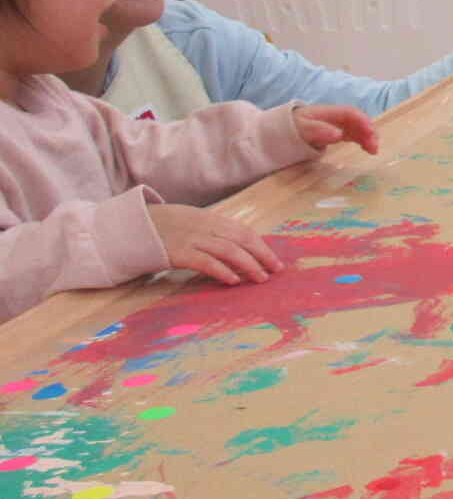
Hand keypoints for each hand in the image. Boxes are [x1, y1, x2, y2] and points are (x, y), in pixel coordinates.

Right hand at [147, 204, 283, 286]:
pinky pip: (206, 262)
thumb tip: (237, 248)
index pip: (243, 231)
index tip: (275, 259)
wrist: (129, 227)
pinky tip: (233, 280)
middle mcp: (203, 226)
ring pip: (228, 250)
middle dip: (262, 255)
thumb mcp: (191, 222)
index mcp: (209, 218)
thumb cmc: (163, 227)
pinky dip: (222, 270)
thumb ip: (212, 232)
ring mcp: (191, 238)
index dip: (261, 245)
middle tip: (276, 270)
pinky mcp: (178, 252)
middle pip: (241, 239)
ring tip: (260, 277)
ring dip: (248, 264)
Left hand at [294, 105, 379, 155]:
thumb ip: (318, 130)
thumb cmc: (290, 128)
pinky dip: (362, 141)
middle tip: (374, 146)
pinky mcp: (335, 134)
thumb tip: (338, 135)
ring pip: (357, 129)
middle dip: (368, 131)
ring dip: (368, 138)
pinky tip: (368, 149)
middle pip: (357, 121)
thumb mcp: (301, 128)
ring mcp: (336, 126)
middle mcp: (335, 118)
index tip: (370, 133)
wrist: (279, 131)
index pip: (350, 113)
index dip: (362, 121)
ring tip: (374, 150)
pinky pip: (353, 135)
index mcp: (327, 113)